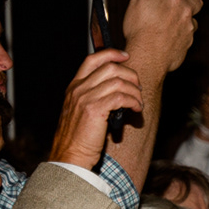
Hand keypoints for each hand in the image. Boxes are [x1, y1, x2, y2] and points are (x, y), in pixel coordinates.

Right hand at [47, 50, 141, 169]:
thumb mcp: (82, 111)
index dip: (111, 54)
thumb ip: (94, 97)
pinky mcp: (95, 109)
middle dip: (130, 75)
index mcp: (74, 87)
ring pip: (118, 82)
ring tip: (139, 103)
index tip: (126, 56)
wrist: (70, 154)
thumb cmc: (79, 137)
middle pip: (110, 68)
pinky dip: (134, 101)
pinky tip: (137, 110)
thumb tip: (118, 91)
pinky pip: (121, 97)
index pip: (92, 60)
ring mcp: (85, 98)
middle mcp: (78, 89)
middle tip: (138, 87)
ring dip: (135, 92)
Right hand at [119, 0, 201, 74]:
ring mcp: (189, 29)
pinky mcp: (188, 43)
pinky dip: (182, 32)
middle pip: (197, 1)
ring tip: (171, 20)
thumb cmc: (140, 29)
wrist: (148, 56)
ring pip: (193, 19)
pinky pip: (189, 34)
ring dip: (187, 17)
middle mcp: (185, 12)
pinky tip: (170, 35)